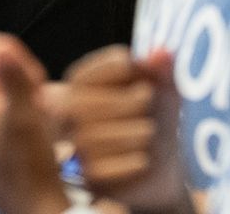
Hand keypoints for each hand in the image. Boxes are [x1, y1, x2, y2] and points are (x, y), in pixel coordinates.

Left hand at [0, 33, 72, 213]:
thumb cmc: (29, 168)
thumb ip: (14, 78)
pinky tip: (22, 119)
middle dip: (16, 73)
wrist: (28, 202)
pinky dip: (8, 99)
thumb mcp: (27, 117)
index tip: (32, 84)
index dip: (19, 59)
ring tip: (29, 112)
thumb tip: (2, 46)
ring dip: (14, 87)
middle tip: (33, 100)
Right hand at [61, 45, 183, 209]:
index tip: (141, 71)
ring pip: (101, 136)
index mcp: (76, 87)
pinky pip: (111, 167)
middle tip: (150, 106)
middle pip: (88, 103)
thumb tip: (163, 52)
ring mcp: (75, 147)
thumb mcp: (160, 95)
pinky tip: (142, 159)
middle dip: (130, 102)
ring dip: (137, 135)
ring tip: (149, 135)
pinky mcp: (88, 177)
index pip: (86, 72)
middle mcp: (66, 115)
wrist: (158, 174)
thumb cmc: (151, 124)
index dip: (118, 68)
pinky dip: (135, 162)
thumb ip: (159, 72)